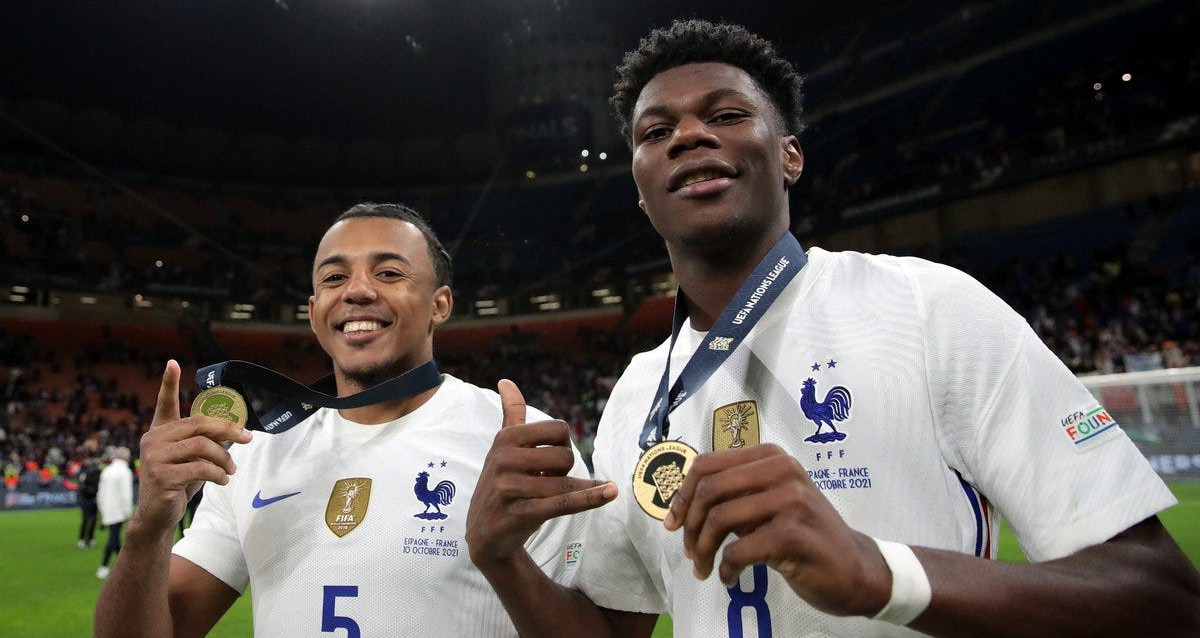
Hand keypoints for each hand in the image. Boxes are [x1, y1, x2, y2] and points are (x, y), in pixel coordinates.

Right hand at [133, 360, 251, 532]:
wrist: (158, 516)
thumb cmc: (179, 483)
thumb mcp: (194, 458)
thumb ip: (208, 442)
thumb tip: (238, 430)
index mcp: (160, 432)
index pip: (164, 403)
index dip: (168, 382)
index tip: (172, 362)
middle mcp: (153, 440)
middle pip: (199, 424)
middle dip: (228, 430)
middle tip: (247, 439)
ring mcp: (153, 457)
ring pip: (203, 446)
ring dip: (225, 459)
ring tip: (231, 470)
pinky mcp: (160, 476)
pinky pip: (200, 468)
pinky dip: (218, 474)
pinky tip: (223, 480)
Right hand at [466, 379, 616, 569]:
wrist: (485, 533)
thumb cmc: (502, 484)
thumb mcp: (503, 447)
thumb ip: (511, 414)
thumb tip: (505, 380)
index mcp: (505, 438)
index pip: (559, 429)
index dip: (563, 446)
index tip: (548, 460)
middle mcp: (504, 459)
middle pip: (565, 456)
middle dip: (565, 471)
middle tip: (545, 482)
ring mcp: (509, 487)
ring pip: (565, 482)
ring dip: (570, 491)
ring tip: (549, 497)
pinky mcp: (520, 513)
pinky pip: (563, 503)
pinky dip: (589, 498)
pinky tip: (609, 492)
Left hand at [664, 444, 889, 616]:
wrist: (855, 568)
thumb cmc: (806, 535)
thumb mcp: (771, 502)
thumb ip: (736, 494)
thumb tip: (685, 503)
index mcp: (772, 457)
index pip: (707, 464)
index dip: (683, 494)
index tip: (673, 521)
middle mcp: (782, 471)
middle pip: (710, 489)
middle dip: (689, 524)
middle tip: (688, 551)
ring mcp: (790, 501)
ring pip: (720, 519)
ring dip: (703, 550)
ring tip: (704, 568)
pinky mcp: (792, 536)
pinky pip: (738, 551)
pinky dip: (726, 570)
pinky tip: (730, 579)